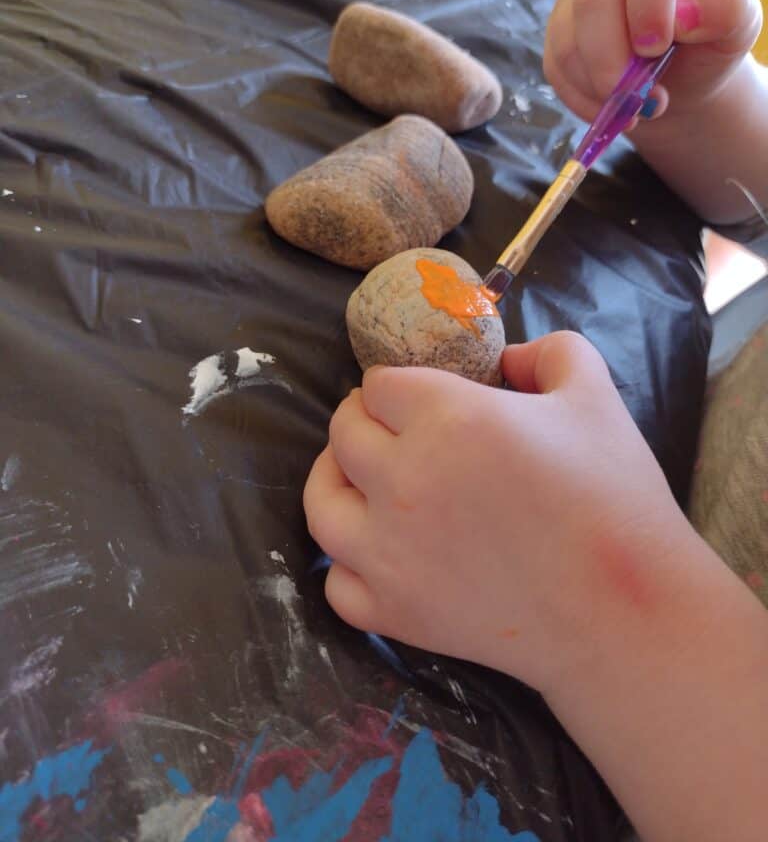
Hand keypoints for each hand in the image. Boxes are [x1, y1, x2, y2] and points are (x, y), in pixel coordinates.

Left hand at [304, 332, 697, 697]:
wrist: (625, 612)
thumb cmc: (614, 497)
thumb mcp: (593, 394)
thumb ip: (547, 352)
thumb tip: (506, 358)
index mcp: (446, 416)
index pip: (379, 385)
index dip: (396, 385)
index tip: (413, 397)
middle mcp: (402, 478)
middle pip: (343, 434)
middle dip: (362, 422)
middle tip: (388, 430)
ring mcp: (388, 551)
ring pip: (322, 503)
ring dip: (335, 482)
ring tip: (360, 481)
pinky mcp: (394, 611)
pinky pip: (335, 583)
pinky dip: (347, 565)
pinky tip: (376, 554)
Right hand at [544, 0, 762, 126]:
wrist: (680, 81)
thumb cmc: (708, 45)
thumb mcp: (738, 27)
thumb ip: (729, 9)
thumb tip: (686, 14)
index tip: (657, 47)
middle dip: (612, 59)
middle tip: (639, 96)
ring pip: (569, 40)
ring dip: (601, 87)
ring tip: (637, 105)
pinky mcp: (560, 32)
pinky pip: (557, 68)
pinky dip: (586, 100)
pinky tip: (614, 107)